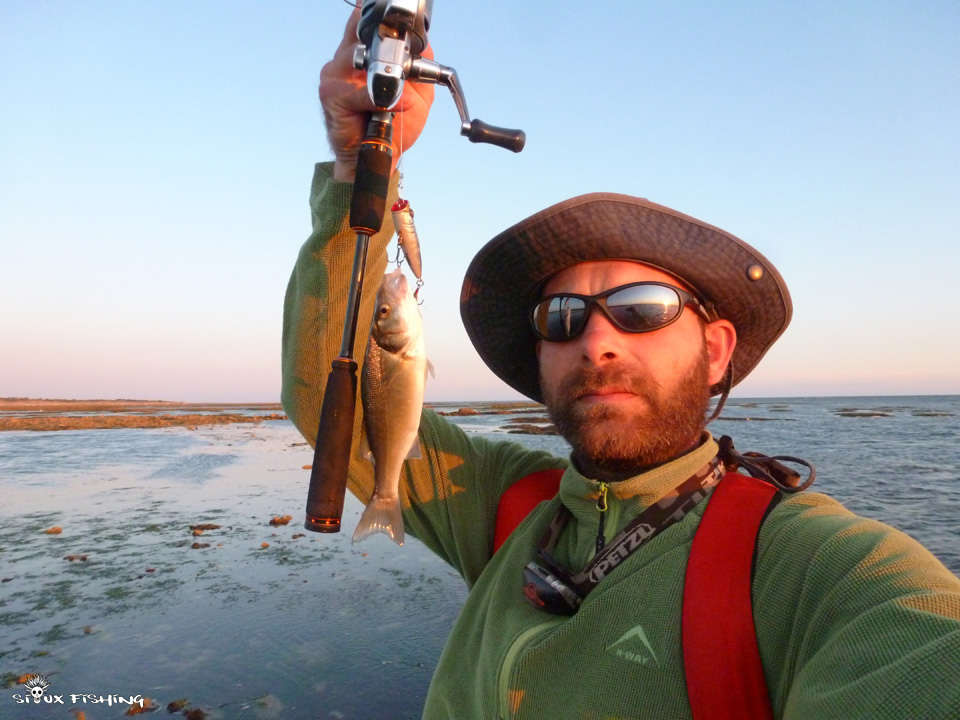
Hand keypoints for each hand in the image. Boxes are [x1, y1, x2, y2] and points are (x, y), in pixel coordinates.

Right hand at [319, 9, 435, 181]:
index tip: (400, 17)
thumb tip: (426, 44)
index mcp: (362, 54)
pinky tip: (389, 107)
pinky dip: (379, 99)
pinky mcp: (332, 95)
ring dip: (385, 74)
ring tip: (398, 91)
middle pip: (360, 30)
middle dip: (385, 39)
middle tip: (403, 55)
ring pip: (361, 58)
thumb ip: (421, 66)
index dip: (380, 17)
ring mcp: (334, 75)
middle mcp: (344, 59)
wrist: (379, 155)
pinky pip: (359, 91)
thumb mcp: (417, 92)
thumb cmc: (393, 124)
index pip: (365, 22)